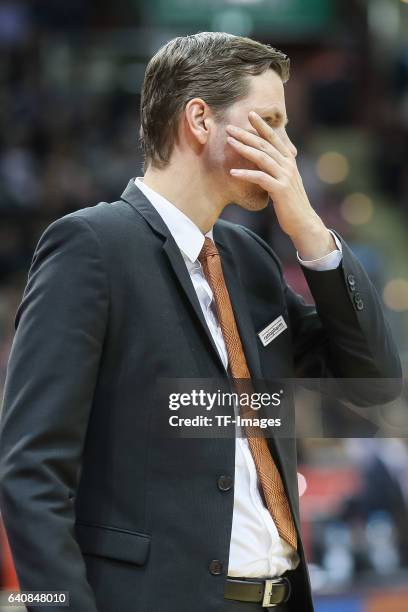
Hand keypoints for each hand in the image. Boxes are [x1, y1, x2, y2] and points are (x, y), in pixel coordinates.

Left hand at [226, 111, 335, 259]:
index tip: (250, 114)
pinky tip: (233, 173)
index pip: (274, 138)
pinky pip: (260, 178)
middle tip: (230, 127)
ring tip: (229, 142)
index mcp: (289, 161)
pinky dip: (246, 175)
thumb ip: (276, 169)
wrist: (304, 222)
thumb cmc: (291, 203)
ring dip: (244, 149)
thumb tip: (264, 161)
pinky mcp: (280, 190)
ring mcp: (285, 176)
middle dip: (247, 134)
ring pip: (262, 158)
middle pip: (265, 145)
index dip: (262, 126)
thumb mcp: (284, 182)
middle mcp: (288, 165)